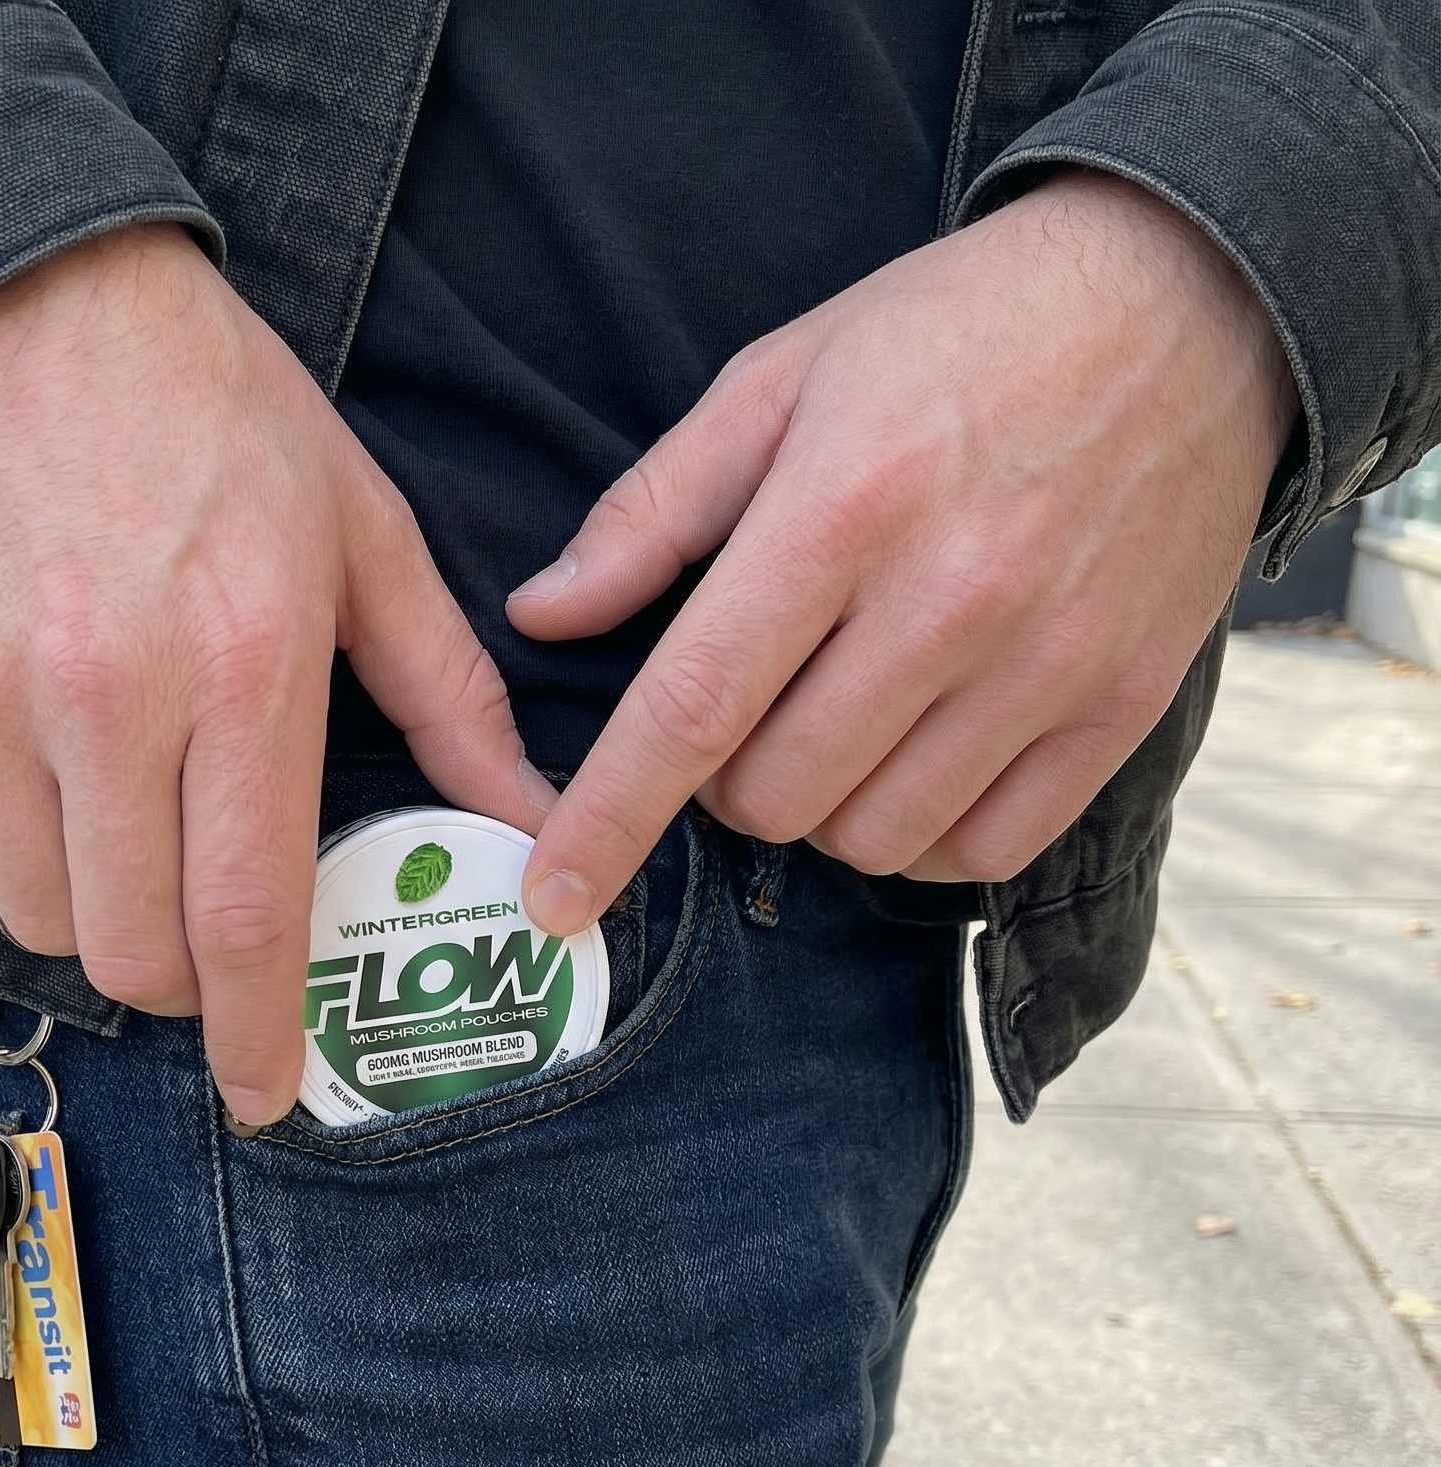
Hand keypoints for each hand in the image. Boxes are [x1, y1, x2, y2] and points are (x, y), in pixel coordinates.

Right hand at [0, 225, 550, 1123]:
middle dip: (184, 984)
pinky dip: (9, 851)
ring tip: (128, 831)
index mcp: (244, 666)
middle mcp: (105, 699)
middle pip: (133, 951)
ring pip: (37, 917)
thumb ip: (447, 694)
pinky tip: (46, 776)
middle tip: (208, 942)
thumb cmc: (207, 412)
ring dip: (96, 915)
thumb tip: (530, 821)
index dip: (259, 1034)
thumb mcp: (358, 531)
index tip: (267, 1092)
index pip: (249, 916)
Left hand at [507, 171, 1298, 931]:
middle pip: (775, 795)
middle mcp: (950, 600)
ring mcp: (1048, 662)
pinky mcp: (1122, 704)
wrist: (1189, 301)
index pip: (694, 707)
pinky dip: (925, 837)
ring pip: (872, 839)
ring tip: (841, 722)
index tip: (550, 899)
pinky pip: (985, 850)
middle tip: (755, 706)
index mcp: (842, 509)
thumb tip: (543, 613)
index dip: (607, 820)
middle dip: (726, 783)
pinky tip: (918, 764)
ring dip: (824, 809)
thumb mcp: (783, 378)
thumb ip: (653, 509)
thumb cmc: (956, 336)